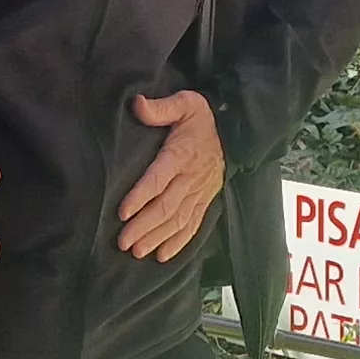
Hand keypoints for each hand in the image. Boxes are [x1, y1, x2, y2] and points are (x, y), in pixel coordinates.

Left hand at [119, 91, 225, 259]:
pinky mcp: (206, 201)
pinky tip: (162, 255)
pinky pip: (193, 226)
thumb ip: (161, 107)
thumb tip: (137, 104)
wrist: (236, 130)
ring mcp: (200, 193)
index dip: (141, 196)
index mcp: (182, 154)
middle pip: (166, 206)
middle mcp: (191, 178)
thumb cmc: (204, 118)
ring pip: (178, 220)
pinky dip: (178, 242)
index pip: (159, 179)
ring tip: (137, 251)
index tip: (123, 212)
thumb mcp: (185, 103)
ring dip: (157, 238)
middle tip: (123, 241)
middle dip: (144, 226)